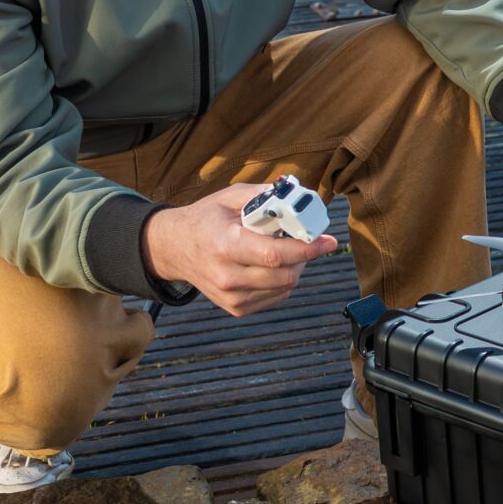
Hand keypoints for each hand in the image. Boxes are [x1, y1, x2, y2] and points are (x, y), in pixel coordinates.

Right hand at [142, 183, 339, 317]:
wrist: (174, 248)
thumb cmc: (205, 219)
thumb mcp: (229, 197)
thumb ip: (263, 195)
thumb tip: (297, 195)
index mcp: (225, 245)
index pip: (274, 255)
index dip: (306, 249)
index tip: (328, 241)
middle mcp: (227, 276)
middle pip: (284, 275)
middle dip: (304, 256)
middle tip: (306, 239)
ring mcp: (231, 297)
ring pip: (284, 287)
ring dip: (295, 267)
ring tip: (283, 249)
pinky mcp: (236, 308)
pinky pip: (276, 296)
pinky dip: (283, 280)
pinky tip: (271, 264)